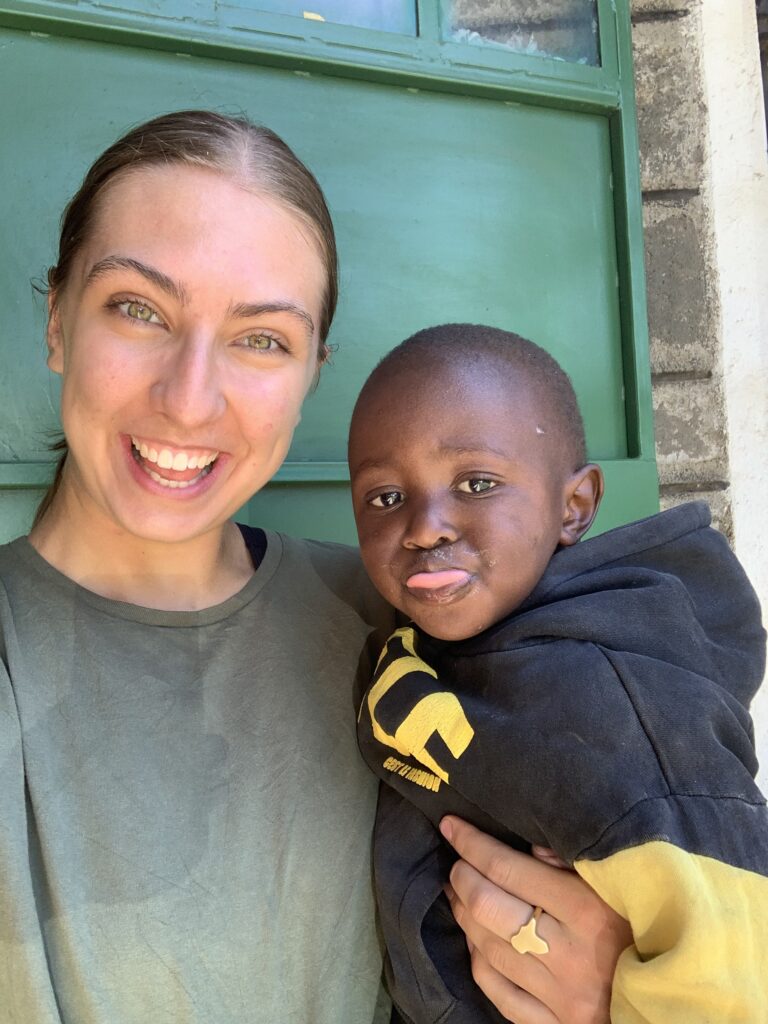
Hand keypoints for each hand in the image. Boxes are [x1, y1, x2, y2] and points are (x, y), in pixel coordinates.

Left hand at [440, 816, 631, 1023]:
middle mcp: (567, 954)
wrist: (679, 996)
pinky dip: (479, 962)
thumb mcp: (621, 886)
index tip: (451, 826)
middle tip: (456, 863)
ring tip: (459, 893)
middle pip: (488, 908)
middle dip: (462, 878)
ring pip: (487, 949)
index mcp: (586, 910)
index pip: (507, 869)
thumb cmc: (648, 929)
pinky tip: (476, 942)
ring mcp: (559, 995)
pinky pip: (499, 993)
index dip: (471, 844)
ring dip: (464, 915)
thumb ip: (574, 861)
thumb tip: (529, 846)